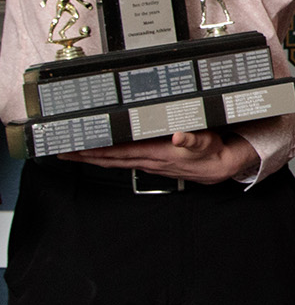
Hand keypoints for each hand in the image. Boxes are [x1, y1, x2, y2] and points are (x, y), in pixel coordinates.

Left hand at [69, 131, 258, 183]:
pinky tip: (101, 155)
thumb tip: (180, 137)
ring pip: (115, 162)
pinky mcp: (151, 163)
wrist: (219, 167)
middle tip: (64, 152)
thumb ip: (192, 140)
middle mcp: (149, 160)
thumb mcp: (206, 142)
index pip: (121, 152)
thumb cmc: (211, 152)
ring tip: (75, 154)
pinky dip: (108, 158)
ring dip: (94, 158)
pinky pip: (123, 161)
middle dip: (86, 156)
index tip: (80, 147)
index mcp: (158, 153)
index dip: (99, 149)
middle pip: (111, 159)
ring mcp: (148, 164)